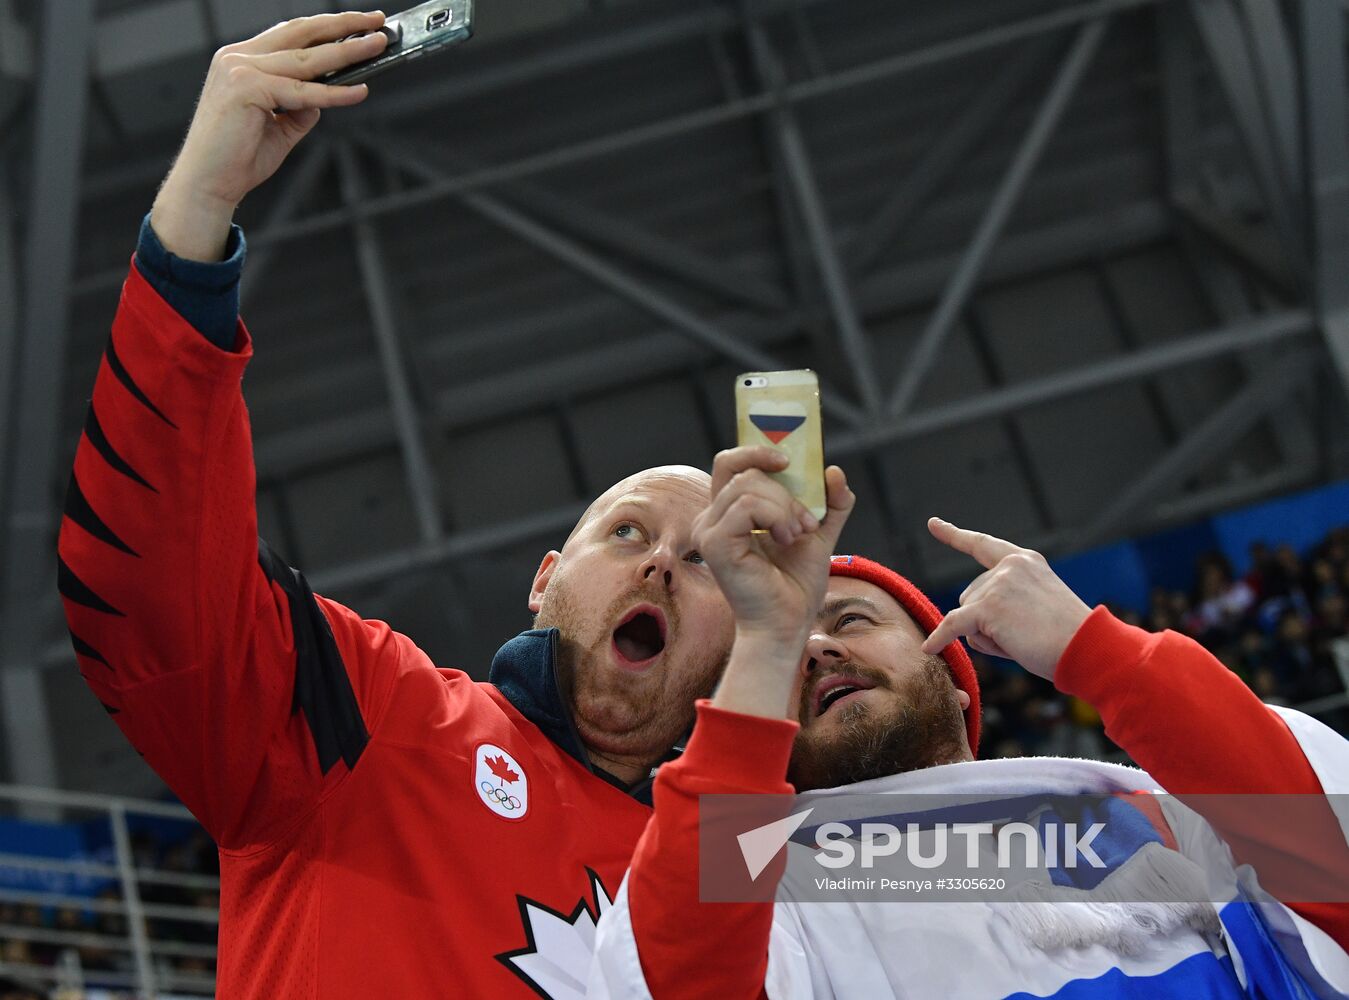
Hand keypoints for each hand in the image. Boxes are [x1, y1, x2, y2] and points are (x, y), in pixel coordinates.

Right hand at [151, 11, 387, 260]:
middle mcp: (237, 58)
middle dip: (343, 25)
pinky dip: (334, 93)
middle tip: (376, 22)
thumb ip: (301, 106)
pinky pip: (303, 92)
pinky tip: (359, 91)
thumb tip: (328, 94)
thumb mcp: (279, 126)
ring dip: (347, 51)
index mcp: (241, 60)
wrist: (208, 183)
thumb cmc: (237, 157)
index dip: (326, 26)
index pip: (291, 34)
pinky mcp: (246, 89)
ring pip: (306, 59)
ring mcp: (239, 70)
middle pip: (300, 33)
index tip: (359, 23)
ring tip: (377, 45)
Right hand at [693, 447, 853, 655]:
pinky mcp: (713, 543)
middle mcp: (712, 518)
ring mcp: (708, 530)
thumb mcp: (820, 534)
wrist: (788, 623)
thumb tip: (833, 470)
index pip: (731, 463)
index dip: (755, 450)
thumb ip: (829, 504)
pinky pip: (746, 505)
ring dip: (784, 505)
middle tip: (806, 519)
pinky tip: (786, 538)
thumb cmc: (796, 585)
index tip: (788, 458)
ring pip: (748, 485)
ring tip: (798, 533)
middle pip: (742, 469)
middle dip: (784, 487)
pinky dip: (775, 515)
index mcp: (730, 512)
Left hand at [921, 517, 1090, 681]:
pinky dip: (941, 639)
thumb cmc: (1067, 637)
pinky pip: (954, 626)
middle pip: (970, 598)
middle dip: (986, 622)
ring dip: (986, 637)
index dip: (954, 535)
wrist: (1087, 647)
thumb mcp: (1037, 605)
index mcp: (1024, 561)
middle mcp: (1009, 566)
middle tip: (1027, 634)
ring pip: (966, 618)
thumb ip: (1003, 602)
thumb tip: (959, 622)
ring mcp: (997, 584)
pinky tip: (928, 649)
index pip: (982, 545)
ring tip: (1023, 641)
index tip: (933, 523)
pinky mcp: (988, 607)